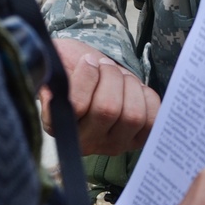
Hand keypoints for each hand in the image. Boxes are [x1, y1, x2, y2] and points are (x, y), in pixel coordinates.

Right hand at [49, 37, 158, 154]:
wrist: (93, 77)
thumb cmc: (73, 70)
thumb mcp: (56, 65)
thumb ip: (52, 68)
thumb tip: (55, 73)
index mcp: (58, 125)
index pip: (76, 105)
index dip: (87, 76)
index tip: (88, 60)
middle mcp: (85, 142)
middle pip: (107, 110)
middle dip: (111, 77)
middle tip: (106, 65)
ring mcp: (113, 144)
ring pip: (132, 116)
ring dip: (130, 86)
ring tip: (121, 77)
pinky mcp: (136, 140)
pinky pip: (152, 120)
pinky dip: (147, 98)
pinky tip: (136, 89)